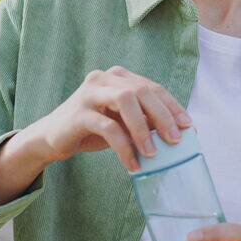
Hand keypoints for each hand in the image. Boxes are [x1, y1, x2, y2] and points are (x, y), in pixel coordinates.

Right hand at [15, 66, 191, 171]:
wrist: (52, 137)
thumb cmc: (93, 129)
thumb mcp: (123, 123)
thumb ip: (145, 121)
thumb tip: (180, 133)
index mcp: (118, 77)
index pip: (152, 88)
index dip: (172, 107)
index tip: (188, 127)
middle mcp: (104, 78)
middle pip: (141, 91)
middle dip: (162, 116)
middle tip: (175, 141)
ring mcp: (89, 93)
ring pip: (125, 101)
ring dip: (143, 129)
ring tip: (153, 153)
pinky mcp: (78, 113)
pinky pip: (108, 127)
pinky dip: (124, 146)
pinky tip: (132, 163)